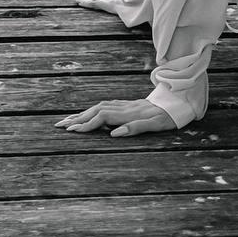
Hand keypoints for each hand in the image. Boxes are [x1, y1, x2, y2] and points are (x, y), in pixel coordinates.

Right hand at [55, 98, 174, 136]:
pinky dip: (92, 110)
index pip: (102, 117)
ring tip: (68, 120)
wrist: (178, 103)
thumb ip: (136, 128)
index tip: (72, 131)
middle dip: (77, 118)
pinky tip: (88, 114)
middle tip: (59, 125)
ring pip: (99, 107)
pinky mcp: (127, 105)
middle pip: (96, 110)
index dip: (87, 124)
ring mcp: (125, 105)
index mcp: (129, 113)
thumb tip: (115, 133)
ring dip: (82, 113)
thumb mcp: (156, 125)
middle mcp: (124, 107)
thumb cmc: (168, 117)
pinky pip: (105, 106)